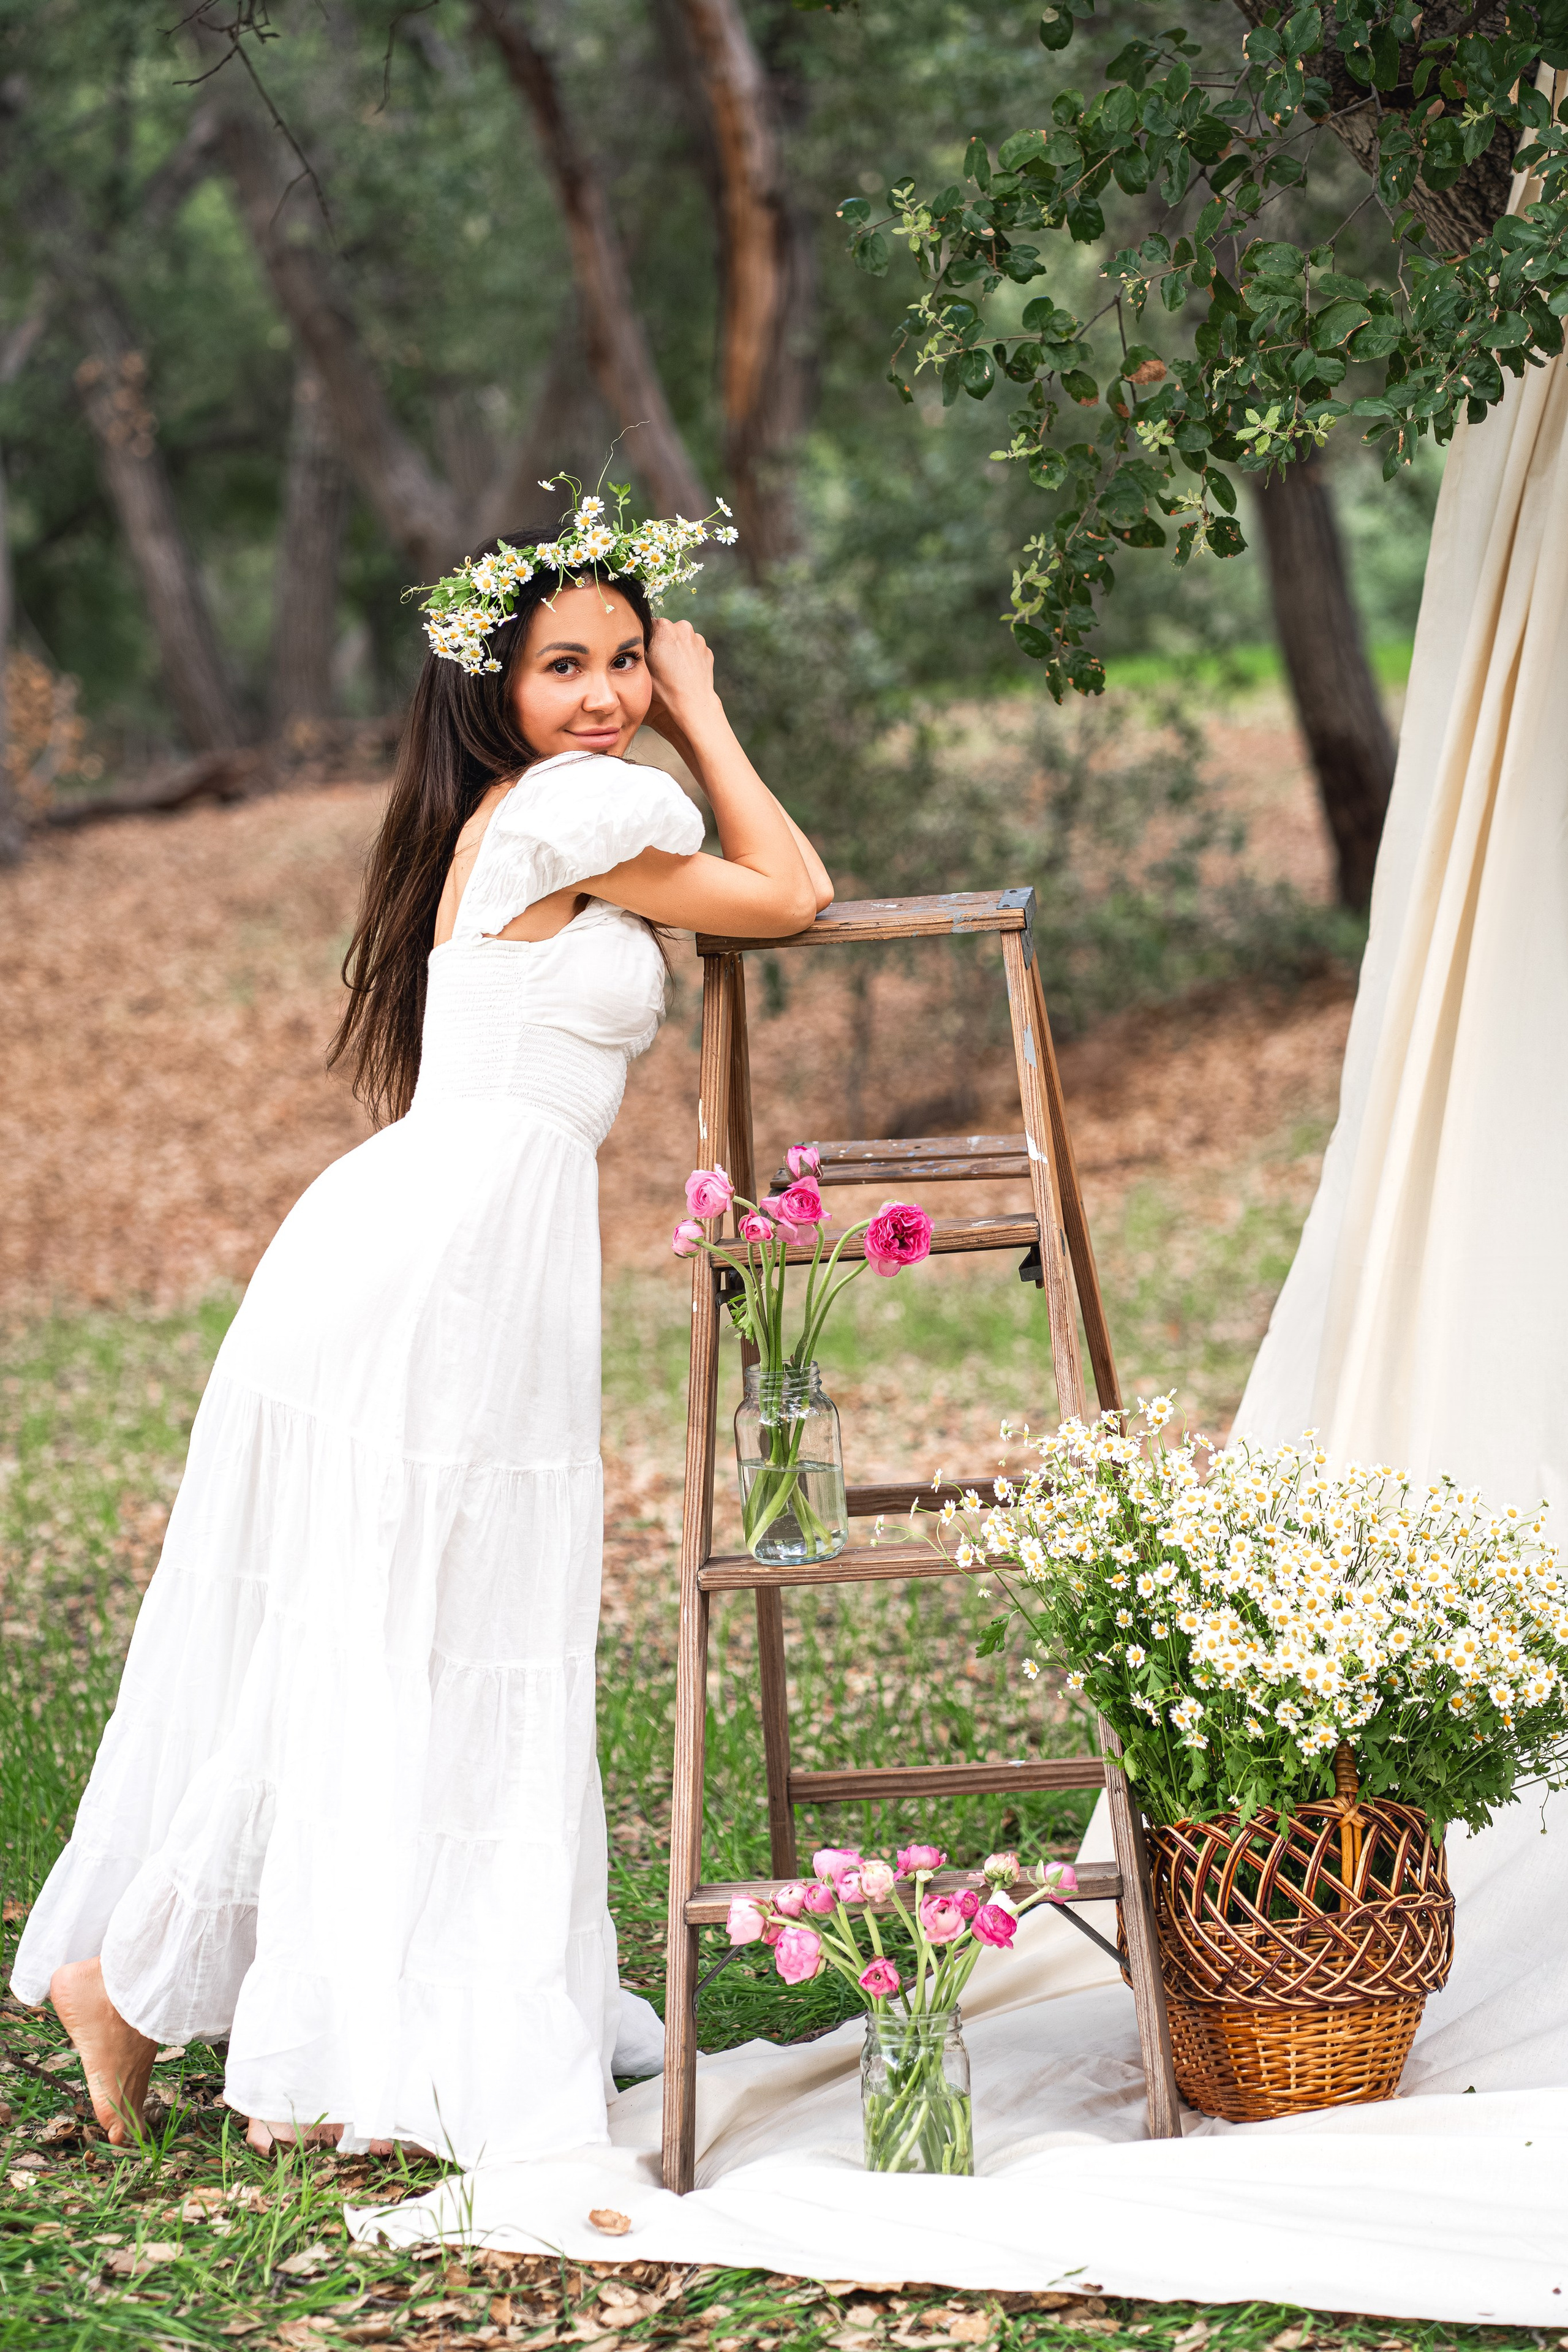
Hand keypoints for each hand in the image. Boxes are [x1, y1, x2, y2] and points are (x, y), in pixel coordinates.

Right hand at [644, 617, 720, 748]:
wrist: (692, 702)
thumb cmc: (664, 687)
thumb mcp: (643, 665)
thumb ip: (641, 646)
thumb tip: (638, 637)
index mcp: (663, 627)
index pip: (650, 625)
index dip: (647, 639)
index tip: (648, 651)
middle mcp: (682, 627)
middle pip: (667, 630)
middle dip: (663, 642)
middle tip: (660, 662)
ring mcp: (697, 638)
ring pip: (682, 639)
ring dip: (677, 648)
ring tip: (673, 669)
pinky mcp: (706, 650)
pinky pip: (694, 649)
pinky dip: (689, 657)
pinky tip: (685, 671)